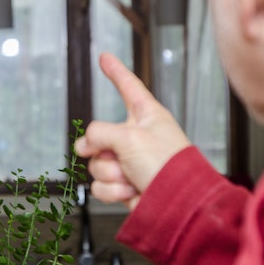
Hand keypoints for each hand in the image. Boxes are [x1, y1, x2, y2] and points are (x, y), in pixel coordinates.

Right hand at [75, 53, 191, 208]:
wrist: (178, 206)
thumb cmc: (169, 167)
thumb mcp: (130, 137)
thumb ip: (100, 133)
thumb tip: (84, 144)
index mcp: (147, 115)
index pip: (128, 86)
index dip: (115, 71)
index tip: (105, 58)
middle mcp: (137, 137)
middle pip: (99, 135)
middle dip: (102, 150)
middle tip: (116, 156)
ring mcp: (130, 162)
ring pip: (97, 163)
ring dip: (111, 173)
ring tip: (131, 177)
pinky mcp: (124, 185)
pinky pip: (101, 185)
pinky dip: (113, 191)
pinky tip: (131, 191)